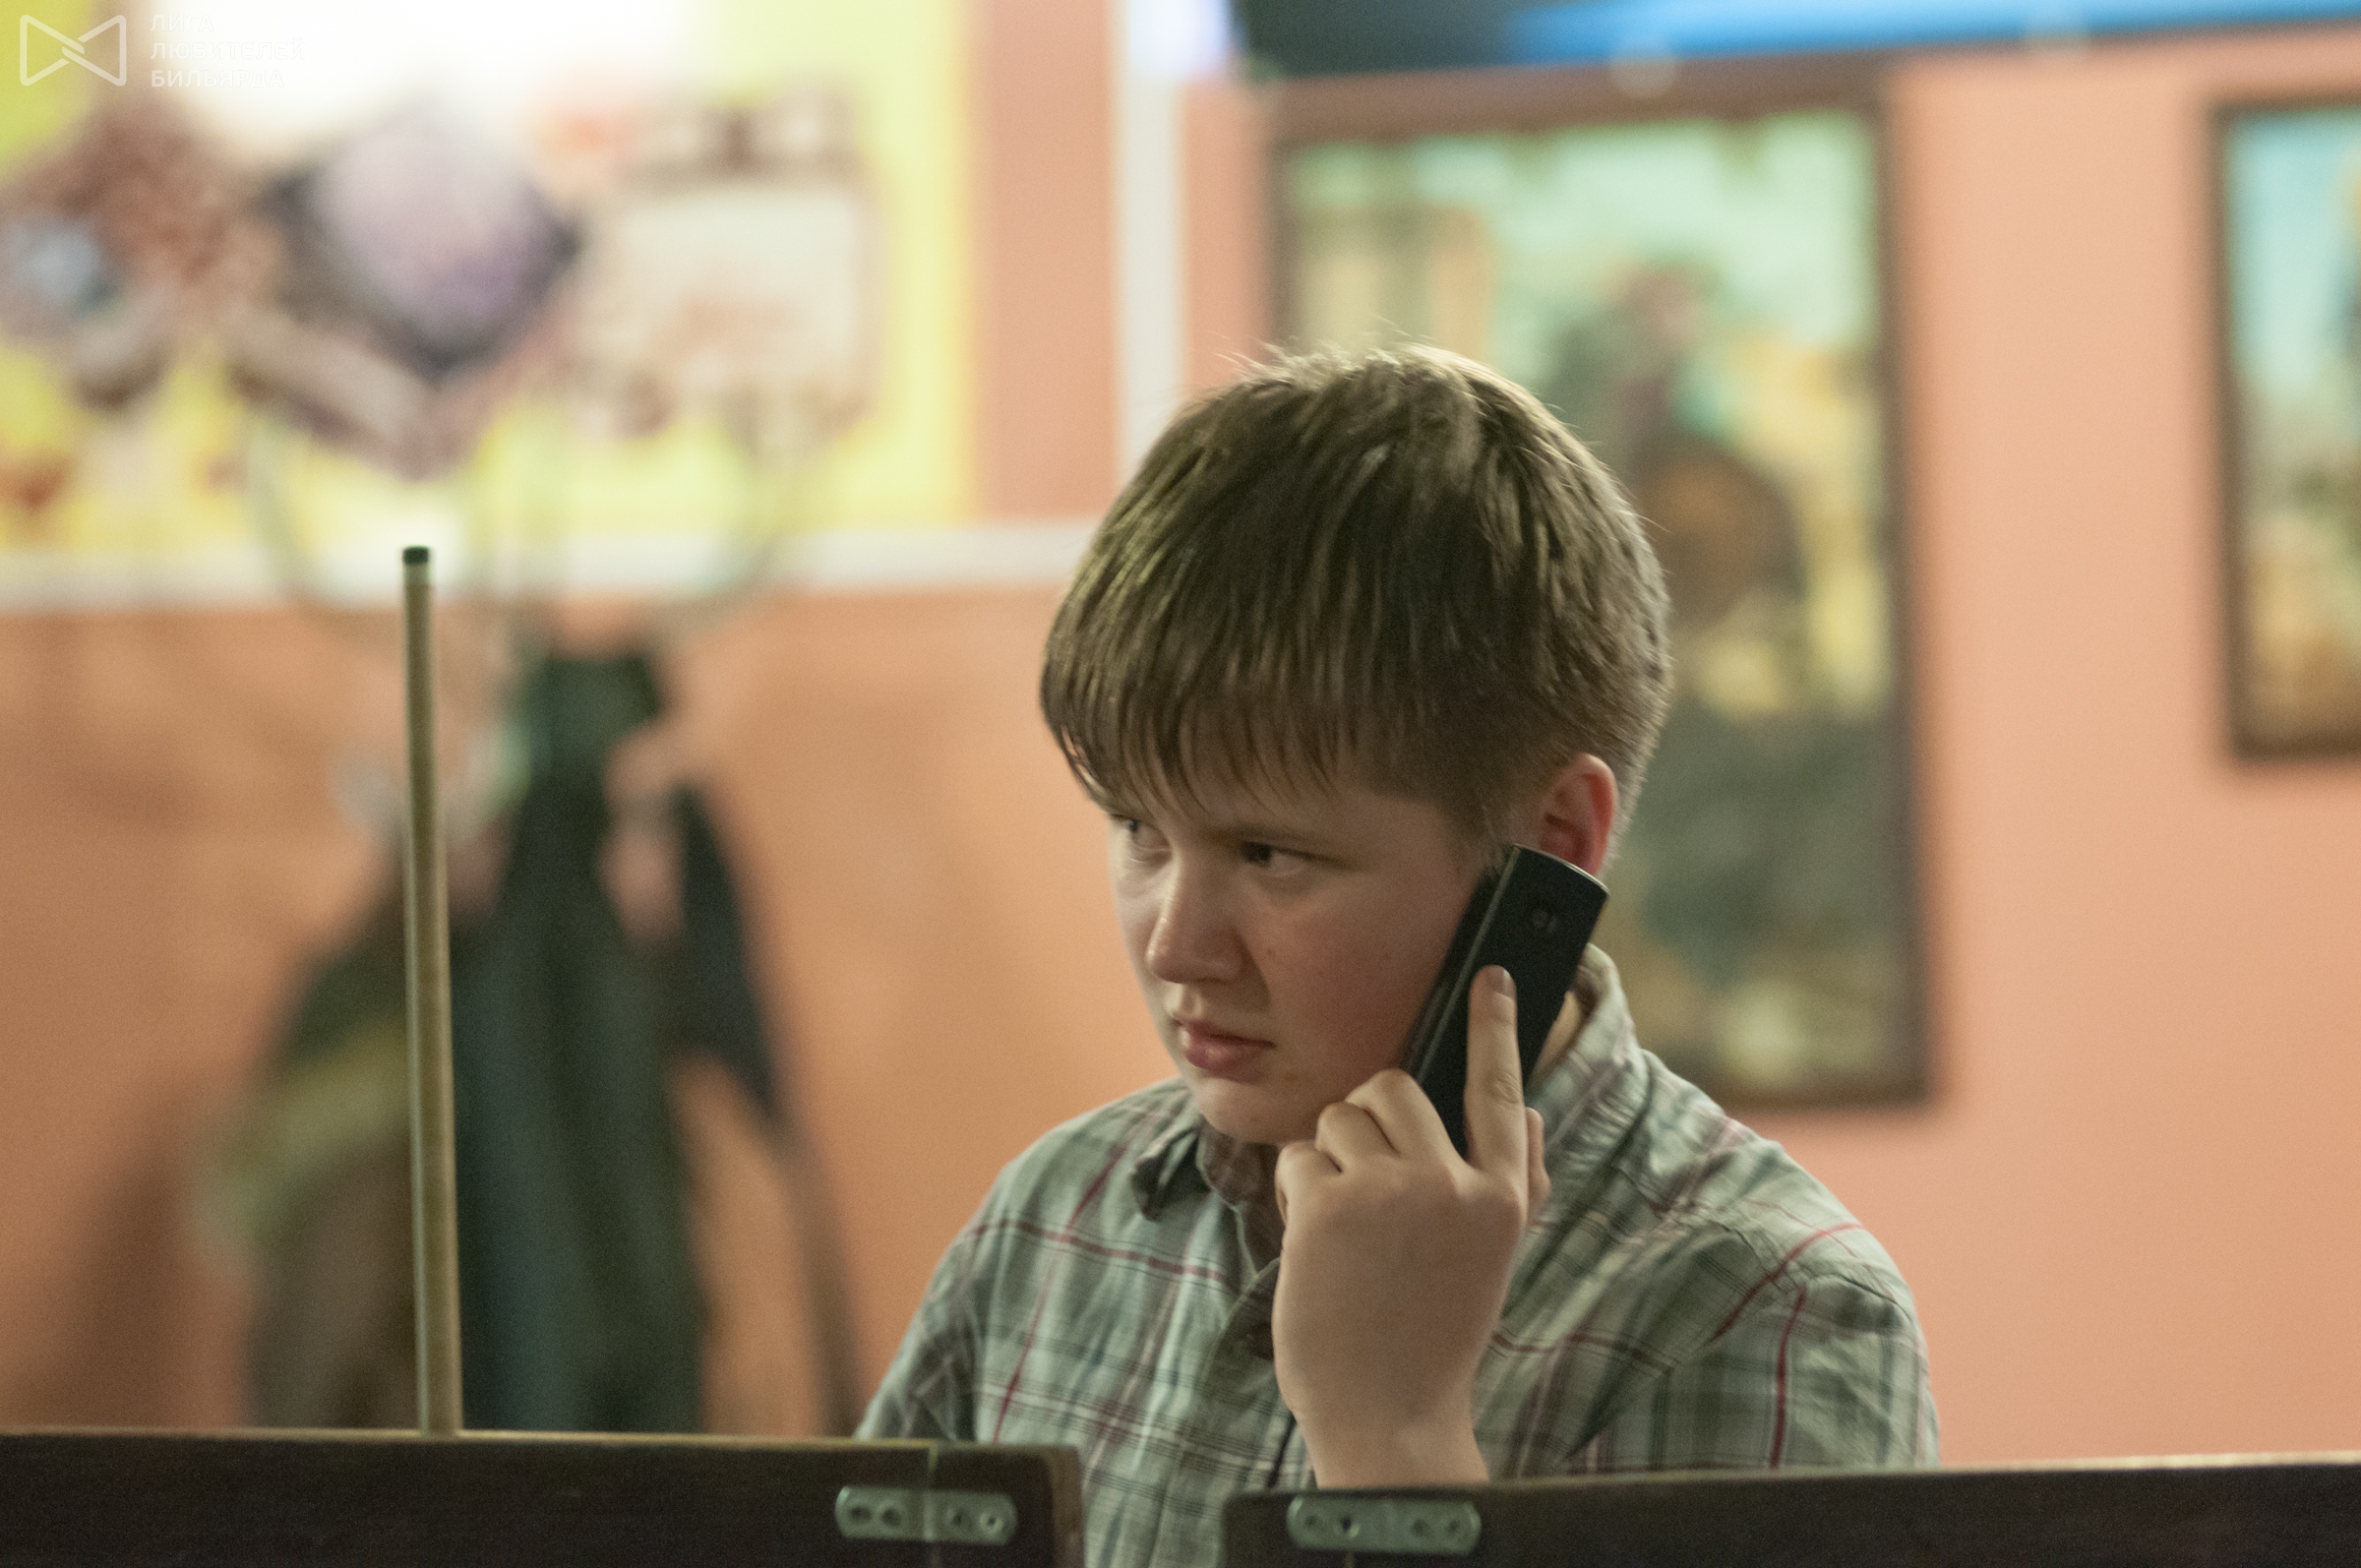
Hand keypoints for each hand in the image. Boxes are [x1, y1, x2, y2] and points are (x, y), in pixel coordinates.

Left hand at [1271, 966, 1551, 1486]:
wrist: (1388, 1416)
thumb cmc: (1432, 1334)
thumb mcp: (1492, 1259)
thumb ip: (1513, 1182)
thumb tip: (1530, 1113)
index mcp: (1502, 1198)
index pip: (1501, 1090)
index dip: (1495, 1027)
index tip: (1492, 974)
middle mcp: (1452, 1185)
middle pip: (1391, 1088)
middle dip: (1365, 1121)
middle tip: (1366, 1185)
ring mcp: (1388, 1193)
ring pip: (1337, 1119)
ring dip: (1327, 1161)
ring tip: (1347, 1232)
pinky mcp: (1327, 1209)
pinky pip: (1296, 1159)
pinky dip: (1295, 1195)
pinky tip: (1319, 1251)